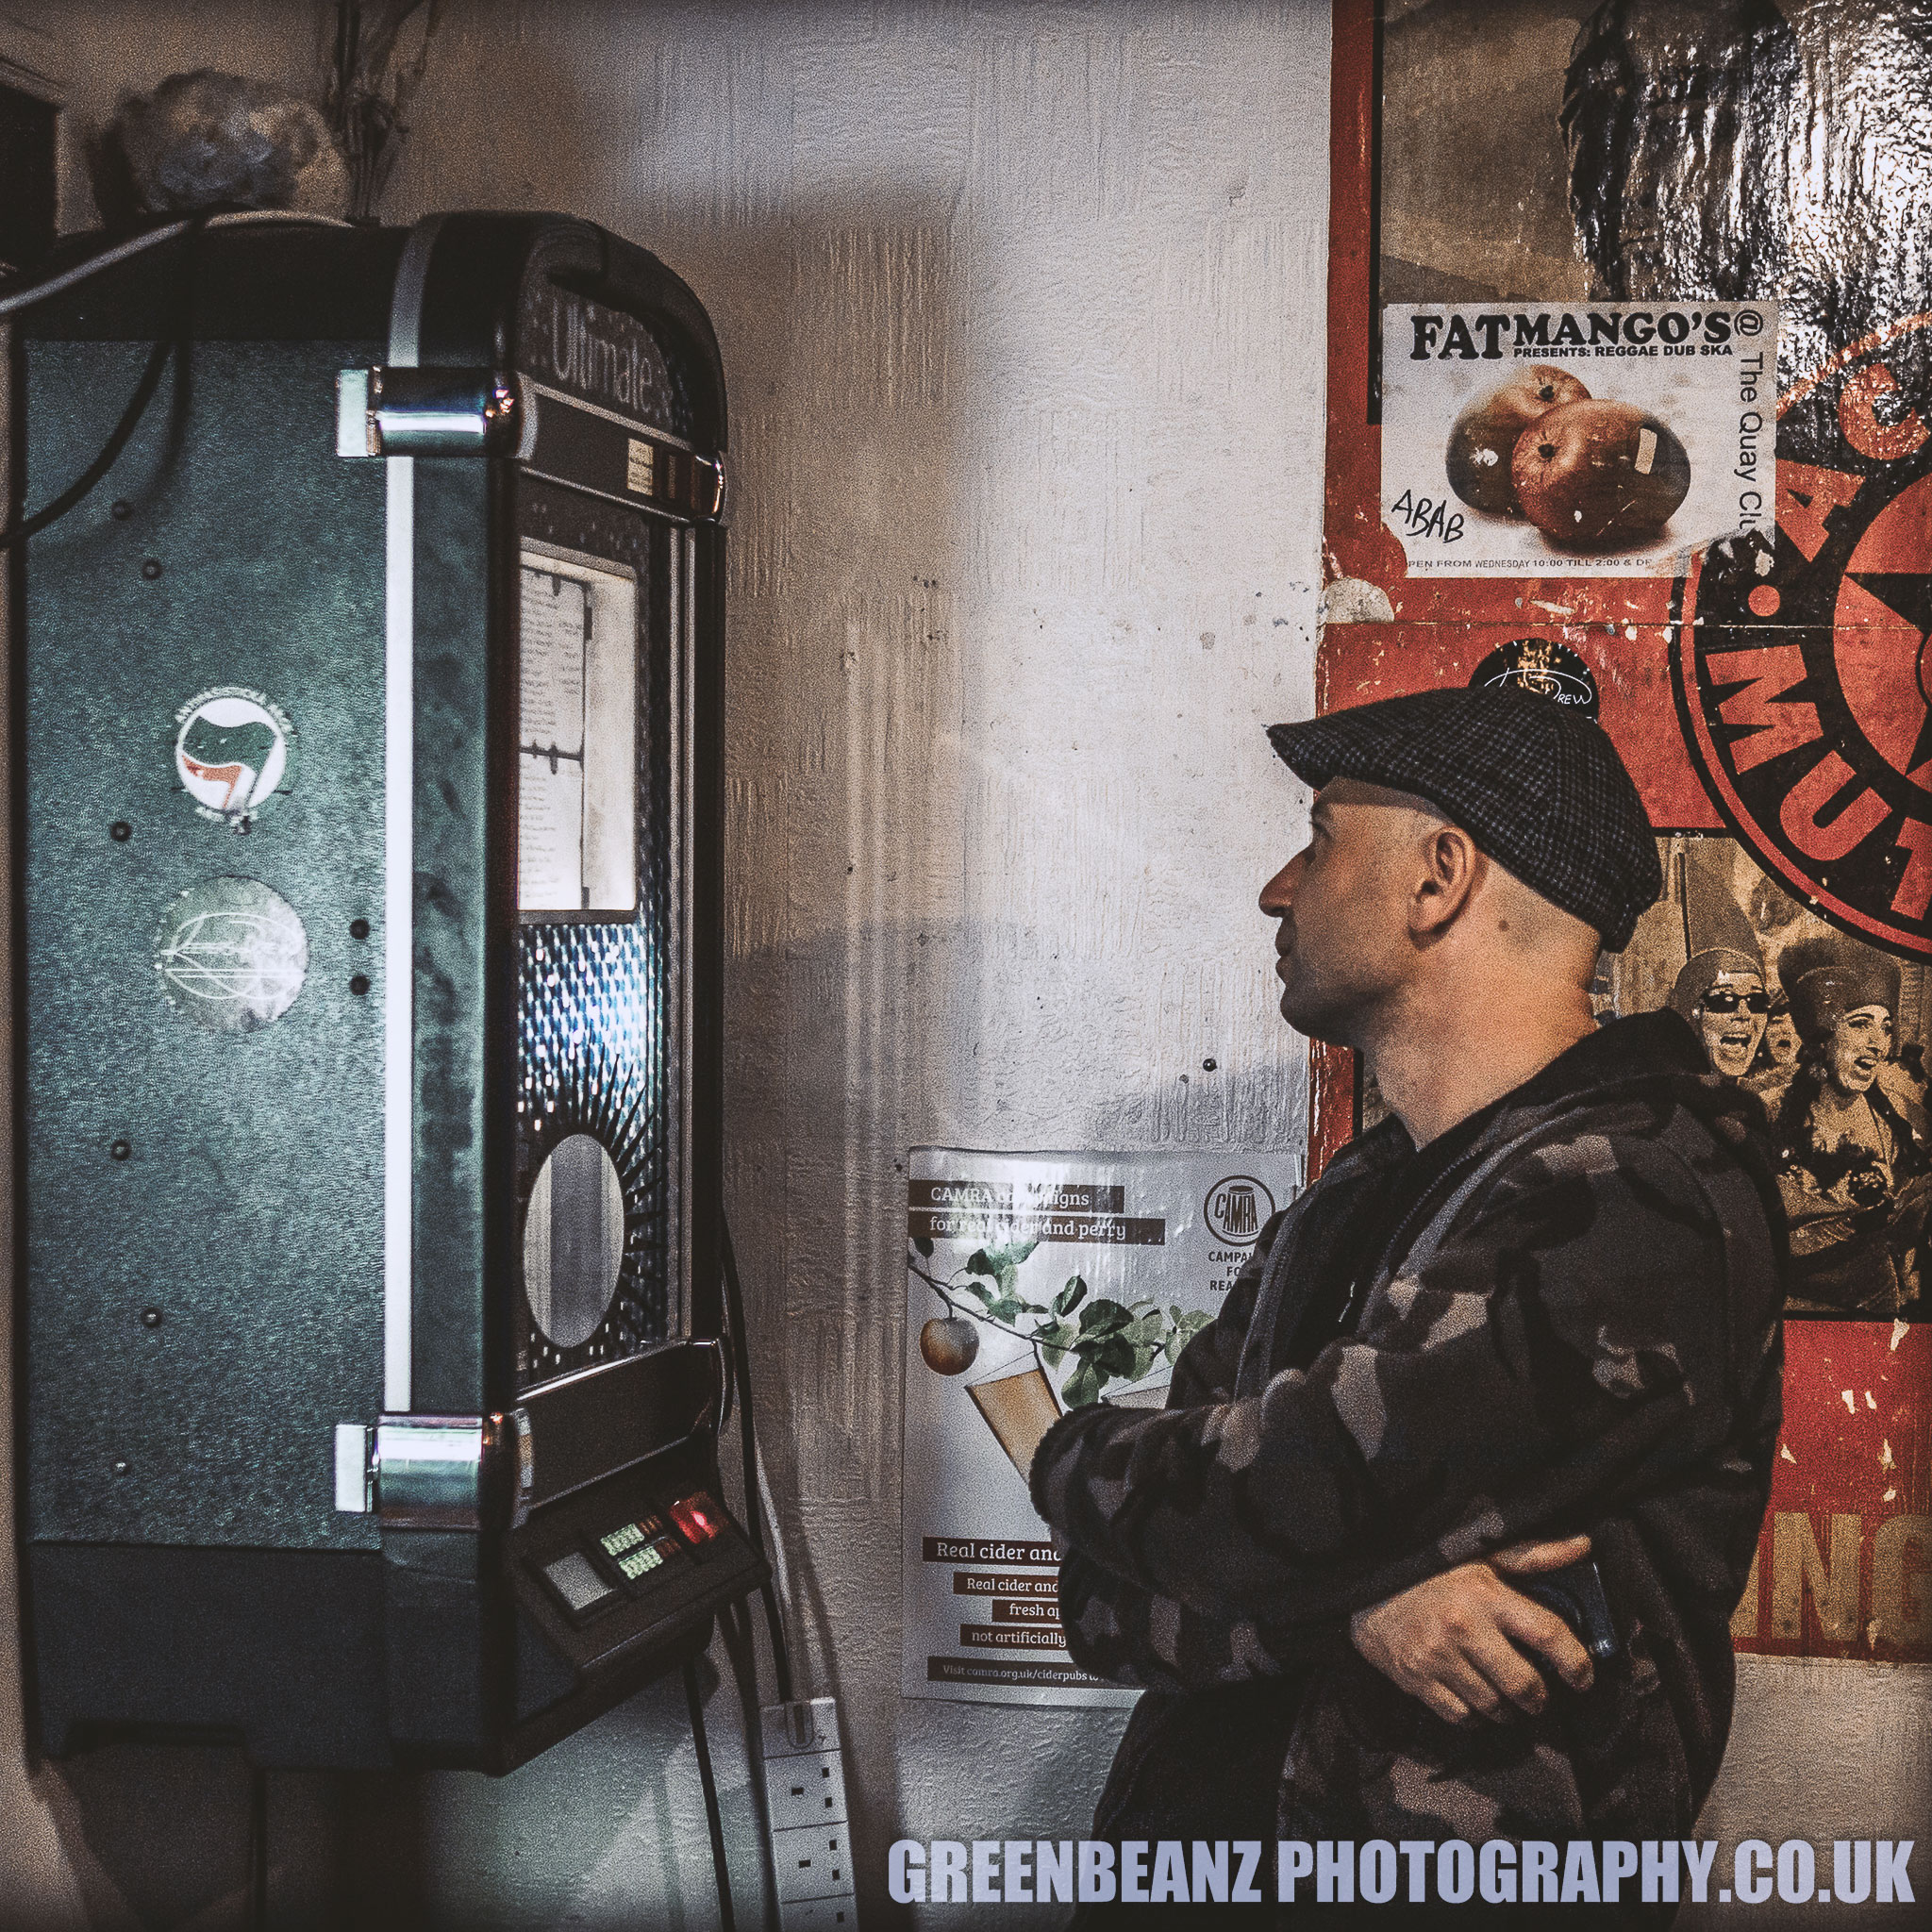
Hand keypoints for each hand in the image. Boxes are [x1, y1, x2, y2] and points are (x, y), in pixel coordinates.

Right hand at [1348, 1535, 1595, 1725]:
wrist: (1366, 1583)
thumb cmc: (1433, 1570)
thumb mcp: (1482, 1555)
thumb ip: (1533, 1555)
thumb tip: (1583, 1546)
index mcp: (1486, 1594)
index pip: (1548, 1634)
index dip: (1576, 1663)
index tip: (1583, 1677)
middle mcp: (1463, 1628)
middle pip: (1524, 1685)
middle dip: (1540, 1698)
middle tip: (1539, 1695)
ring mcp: (1437, 1657)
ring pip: (1494, 1707)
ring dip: (1508, 1709)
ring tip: (1507, 1698)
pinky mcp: (1417, 1680)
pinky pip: (1461, 1717)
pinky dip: (1475, 1716)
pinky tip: (1476, 1700)